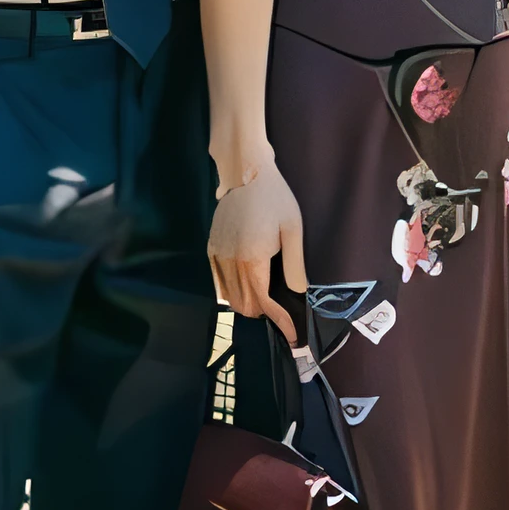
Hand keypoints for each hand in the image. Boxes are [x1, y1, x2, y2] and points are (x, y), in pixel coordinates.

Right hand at [209, 161, 305, 340]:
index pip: (265, 304)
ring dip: (249, 305)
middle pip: (245, 306)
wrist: (247, 173)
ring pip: (230, 298)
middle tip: (282, 311)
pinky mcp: (211, 249)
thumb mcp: (293, 229)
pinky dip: (232, 292)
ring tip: (266, 299)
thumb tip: (298, 293)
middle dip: (265, 315)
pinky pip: (219, 284)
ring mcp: (217, 256)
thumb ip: (295, 265)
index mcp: (252, 259)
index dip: (280, 322)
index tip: (293, 336)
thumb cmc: (275, 198)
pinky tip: (247, 286)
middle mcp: (231, 262)